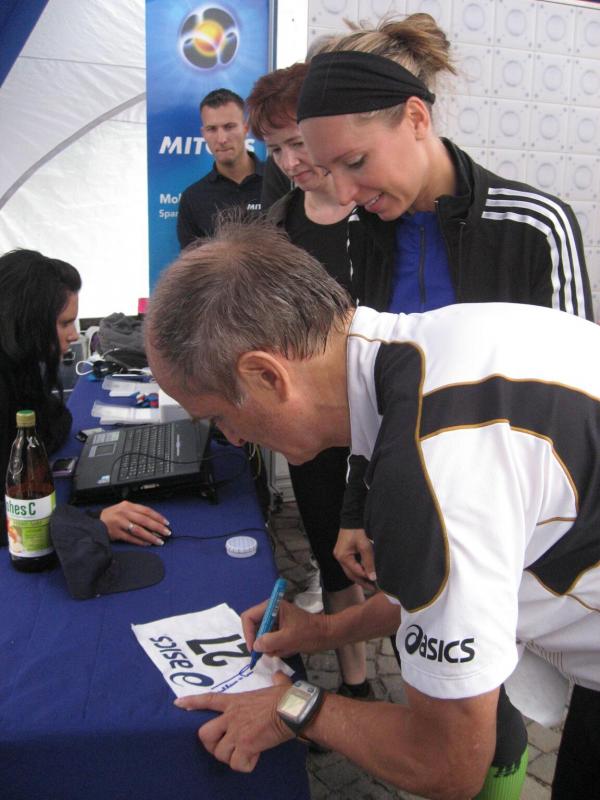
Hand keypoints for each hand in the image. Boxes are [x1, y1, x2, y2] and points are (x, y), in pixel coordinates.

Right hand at [99, 501, 170, 545]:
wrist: (95, 521)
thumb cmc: (112, 516)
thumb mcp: (123, 509)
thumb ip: (137, 513)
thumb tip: (154, 522)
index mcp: (128, 506)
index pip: (146, 510)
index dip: (158, 517)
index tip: (166, 523)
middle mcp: (124, 513)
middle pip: (144, 520)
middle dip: (157, 527)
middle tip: (166, 533)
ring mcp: (119, 523)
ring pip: (138, 530)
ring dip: (150, 536)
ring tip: (159, 541)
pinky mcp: (116, 533)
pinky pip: (130, 538)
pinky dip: (140, 541)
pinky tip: (147, 543)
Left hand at [174, 672, 292, 771]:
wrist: (293, 709)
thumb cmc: (287, 697)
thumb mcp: (277, 685)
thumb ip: (275, 680)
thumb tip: (279, 676)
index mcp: (236, 701)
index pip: (209, 700)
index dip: (192, 702)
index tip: (178, 704)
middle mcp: (232, 716)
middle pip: (204, 734)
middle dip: (210, 744)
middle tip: (222, 747)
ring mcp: (237, 731)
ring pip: (220, 753)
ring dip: (231, 757)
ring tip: (244, 754)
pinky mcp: (246, 745)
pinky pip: (236, 764)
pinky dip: (245, 765)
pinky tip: (254, 759)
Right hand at [242, 598, 329, 657]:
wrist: (327, 635)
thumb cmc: (310, 633)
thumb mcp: (289, 638)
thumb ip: (270, 641)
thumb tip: (255, 646)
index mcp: (272, 606)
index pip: (249, 617)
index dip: (248, 633)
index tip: (254, 649)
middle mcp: (271, 613)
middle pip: (255, 629)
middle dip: (264, 643)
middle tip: (274, 651)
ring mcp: (276, 623)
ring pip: (263, 639)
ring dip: (273, 648)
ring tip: (287, 648)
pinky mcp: (281, 631)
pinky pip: (272, 643)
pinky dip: (279, 649)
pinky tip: (290, 649)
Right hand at [334, 528, 376, 587]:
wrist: (351, 520)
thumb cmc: (358, 532)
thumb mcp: (366, 547)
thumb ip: (369, 562)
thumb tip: (372, 577)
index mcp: (343, 557)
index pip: (355, 572)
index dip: (366, 577)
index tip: (376, 582)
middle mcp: (339, 558)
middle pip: (351, 574)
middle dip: (362, 581)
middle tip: (373, 588)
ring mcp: (339, 556)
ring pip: (350, 571)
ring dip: (359, 577)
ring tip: (370, 583)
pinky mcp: (342, 553)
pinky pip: (349, 565)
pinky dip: (357, 570)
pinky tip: (364, 572)